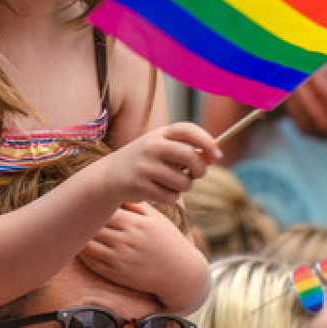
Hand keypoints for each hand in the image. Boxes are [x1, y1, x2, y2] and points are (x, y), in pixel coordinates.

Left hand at [80, 203, 209, 312]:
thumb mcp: (158, 219)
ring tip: (74, 230)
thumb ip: (138, 206)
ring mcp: (120, 259)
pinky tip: (82, 247)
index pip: (104, 211)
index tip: (86, 202)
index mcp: (135, 224)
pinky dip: (83, 254)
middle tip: (73, 214)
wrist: (180, 273)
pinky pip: (92, 263)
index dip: (93, 206)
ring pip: (88, 245)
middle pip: (94, 227)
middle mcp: (125, 241)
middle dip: (82, 220)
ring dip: (80, 237)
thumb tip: (119, 194)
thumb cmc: (169, 242)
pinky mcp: (117, 274)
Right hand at [95, 122, 219, 205]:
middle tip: (198, 174)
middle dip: (201, 169)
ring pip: (183, 182)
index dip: (206, 141)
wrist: (109, 176)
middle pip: (191, 156)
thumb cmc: (145, 161)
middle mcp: (151, 146)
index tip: (218, 155)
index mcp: (159, 133)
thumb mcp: (161, 148)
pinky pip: (170, 197)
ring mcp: (145, 166)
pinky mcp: (140, 186)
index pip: (187, 130)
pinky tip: (160, 192)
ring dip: (184, 187)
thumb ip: (186, 149)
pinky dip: (171, 197)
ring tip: (173, 184)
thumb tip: (214, 156)